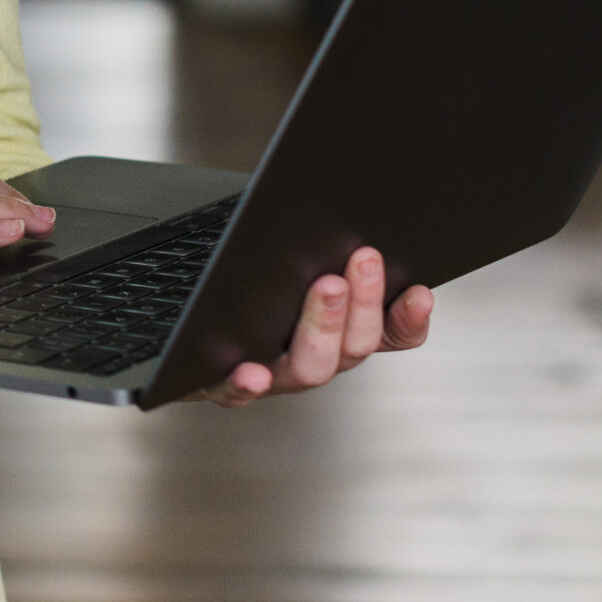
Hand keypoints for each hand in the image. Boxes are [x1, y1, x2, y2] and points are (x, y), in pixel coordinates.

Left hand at [191, 245, 432, 405]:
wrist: (181, 332)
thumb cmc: (242, 285)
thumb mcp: (287, 258)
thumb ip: (321, 245)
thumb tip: (341, 208)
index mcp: (335, 331)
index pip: (388, 333)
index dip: (408, 319)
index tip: (420, 291)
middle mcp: (312, 358)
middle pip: (354, 346)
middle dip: (364, 301)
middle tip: (363, 260)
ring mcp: (271, 375)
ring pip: (311, 368)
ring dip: (323, 327)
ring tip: (326, 288)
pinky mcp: (222, 385)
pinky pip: (237, 394)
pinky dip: (247, 385)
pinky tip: (250, 372)